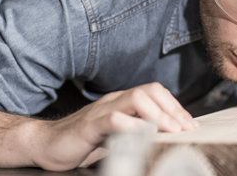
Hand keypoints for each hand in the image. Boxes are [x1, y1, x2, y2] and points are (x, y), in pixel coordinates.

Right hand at [32, 82, 197, 170]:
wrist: (45, 145)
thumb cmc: (81, 143)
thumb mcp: (116, 138)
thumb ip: (138, 135)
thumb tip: (166, 141)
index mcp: (122, 102)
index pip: (155, 93)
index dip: (176, 107)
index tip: (190, 126)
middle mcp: (114, 101)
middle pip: (151, 90)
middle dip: (173, 109)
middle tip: (186, 129)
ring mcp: (101, 111)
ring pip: (137, 99)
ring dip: (159, 114)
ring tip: (171, 131)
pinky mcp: (89, 126)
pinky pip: (115, 119)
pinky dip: (133, 126)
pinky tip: (144, 137)